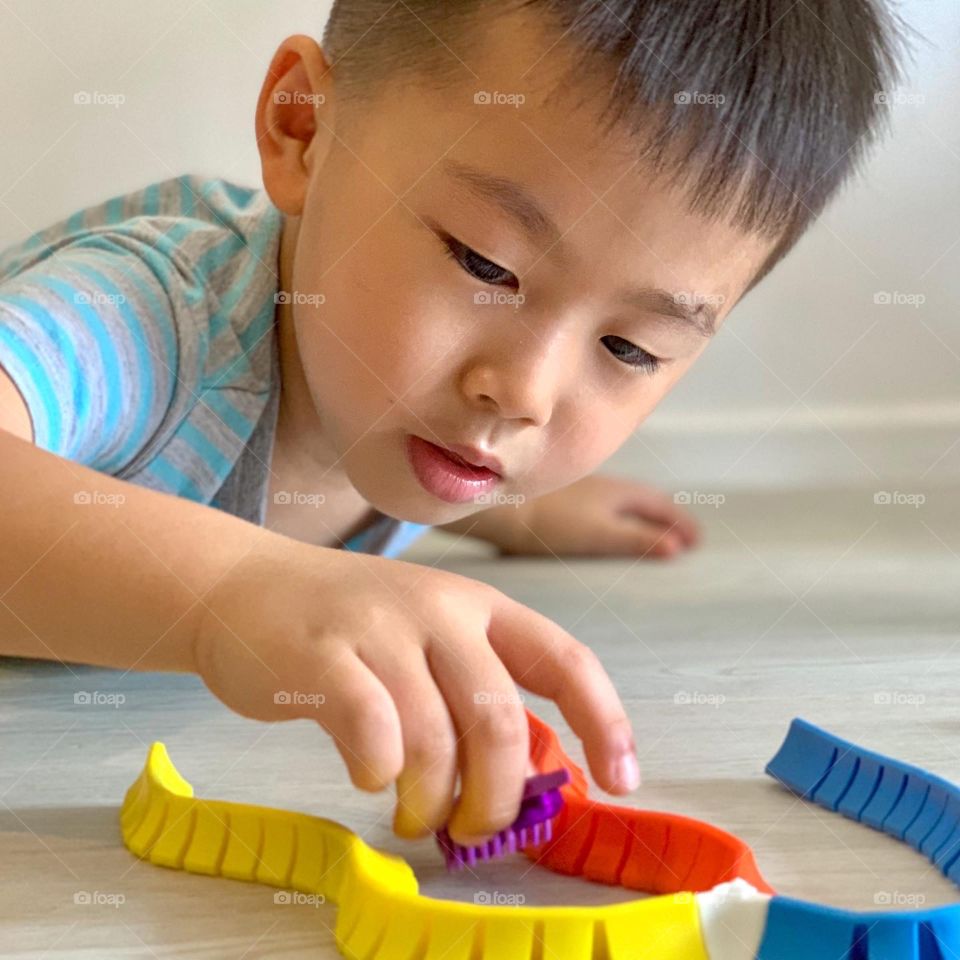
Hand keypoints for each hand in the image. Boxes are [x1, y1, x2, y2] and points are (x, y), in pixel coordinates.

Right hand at [192, 538, 638, 845]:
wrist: (245, 584)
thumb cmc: (348, 625)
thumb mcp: (428, 635)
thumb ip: (473, 691)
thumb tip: (519, 782)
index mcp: (479, 605)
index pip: (564, 659)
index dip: (604, 721)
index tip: (622, 780)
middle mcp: (439, 609)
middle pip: (498, 720)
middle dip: (497, 797)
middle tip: (475, 830)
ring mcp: (379, 629)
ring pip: (435, 740)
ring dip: (433, 801)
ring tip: (417, 816)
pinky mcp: (322, 657)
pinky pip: (372, 734)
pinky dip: (379, 774)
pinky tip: (368, 774)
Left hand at [500, 472, 701, 557]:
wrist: (498, 505)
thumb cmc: (547, 521)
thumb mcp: (600, 534)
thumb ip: (638, 540)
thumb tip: (678, 548)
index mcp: (618, 492)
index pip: (660, 505)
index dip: (680, 523)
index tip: (696, 539)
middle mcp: (602, 484)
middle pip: (643, 499)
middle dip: (666, 516)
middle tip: (683, 534)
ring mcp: (579, 488)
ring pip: (621, 498)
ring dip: (641, 513)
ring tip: (648, 526)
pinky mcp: (558, 496)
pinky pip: (600, 501)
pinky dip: (616, 512)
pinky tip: (601, 519)